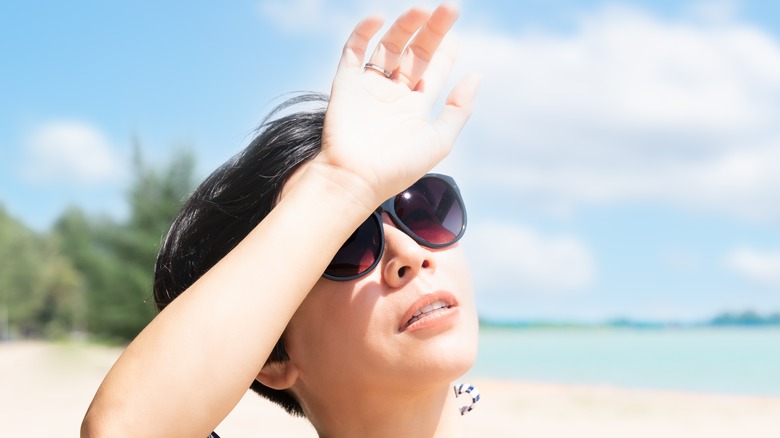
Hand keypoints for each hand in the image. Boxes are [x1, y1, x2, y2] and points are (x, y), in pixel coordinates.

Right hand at [312, 4, 479, 205]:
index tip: (455, 32)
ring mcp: (369, 87)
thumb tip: (476, 76)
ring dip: (404, 27)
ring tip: (421, 10)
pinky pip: (353, 51)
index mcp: (414, 107)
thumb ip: (458, 109)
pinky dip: (363, 33)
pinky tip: (379, 19)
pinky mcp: (345, 84)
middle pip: (414, 53)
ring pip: (388, 47)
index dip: (445, 50)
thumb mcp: (439, 141)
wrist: (355, 179)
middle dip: (431, 32)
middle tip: (448, 9)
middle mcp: (392, 94)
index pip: (432, 70)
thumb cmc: (397, 167)